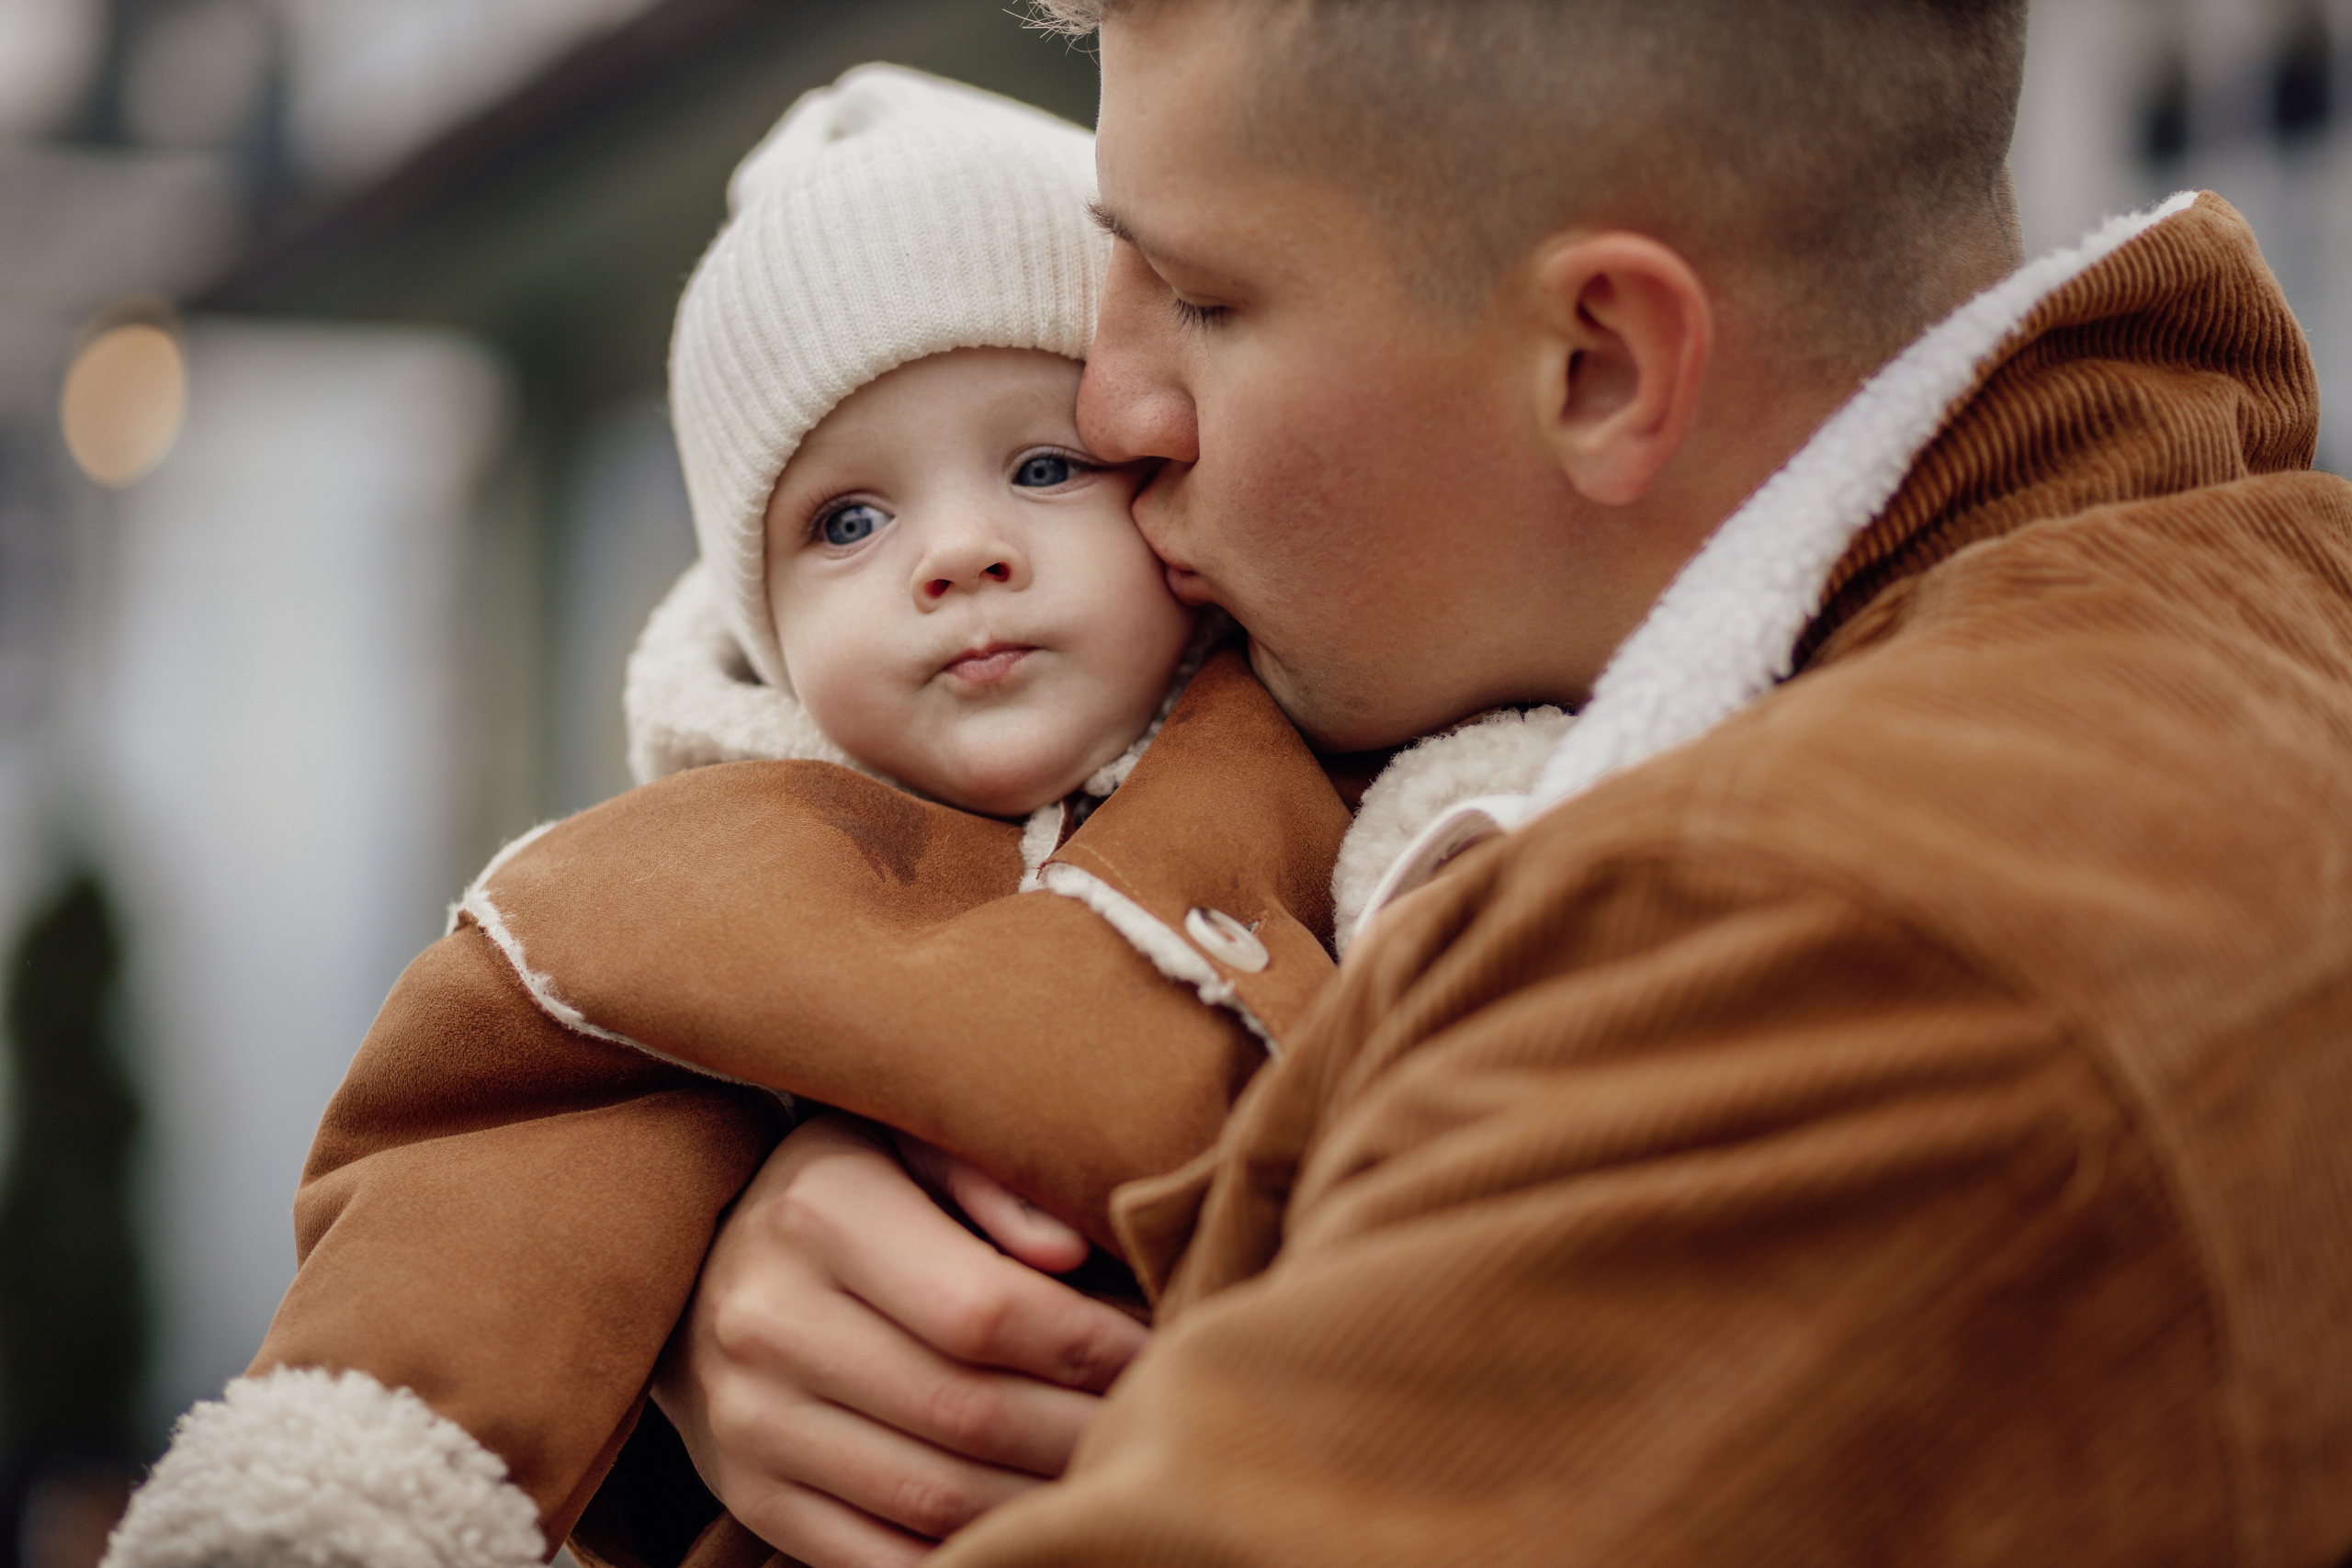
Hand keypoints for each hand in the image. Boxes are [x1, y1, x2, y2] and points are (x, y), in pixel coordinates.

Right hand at [653, 1114, 1148, 1567]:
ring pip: (932, 1497)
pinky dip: (965, 1554)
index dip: (1089, 1344)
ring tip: (1107, 1479)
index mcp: (821, 1212)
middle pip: (968, 1412)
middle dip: (1083, 1432)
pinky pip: (874, 1558)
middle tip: (1157, 1428)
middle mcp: (771, 1319)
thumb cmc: (848, 1190)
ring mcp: (751, 1420)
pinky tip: (1029, 1528)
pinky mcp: (750, 1494)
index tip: (1159, 1352)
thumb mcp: (906, 1142)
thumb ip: (991, 1178)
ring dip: (1040, 1503)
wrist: (698, 1263)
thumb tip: (1067, 1252)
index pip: (984, 1308)